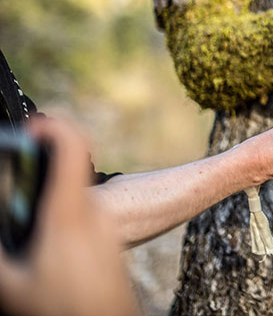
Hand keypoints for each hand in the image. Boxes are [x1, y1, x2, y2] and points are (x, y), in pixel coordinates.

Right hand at [0, 118, 139, 315]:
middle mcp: (93, 212)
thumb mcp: (11, 284)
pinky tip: (45, 250)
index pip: (73, 145)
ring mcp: (105, 225)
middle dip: (37, 175)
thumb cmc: (63, 310)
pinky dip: (60, 219)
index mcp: (69, 213)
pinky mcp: (110, 239)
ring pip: (74, 196)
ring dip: (48, 201)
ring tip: (26, 234)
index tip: (32, 129)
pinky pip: (83, 216)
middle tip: (15, 187)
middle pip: (69, 170)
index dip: (53, 126)